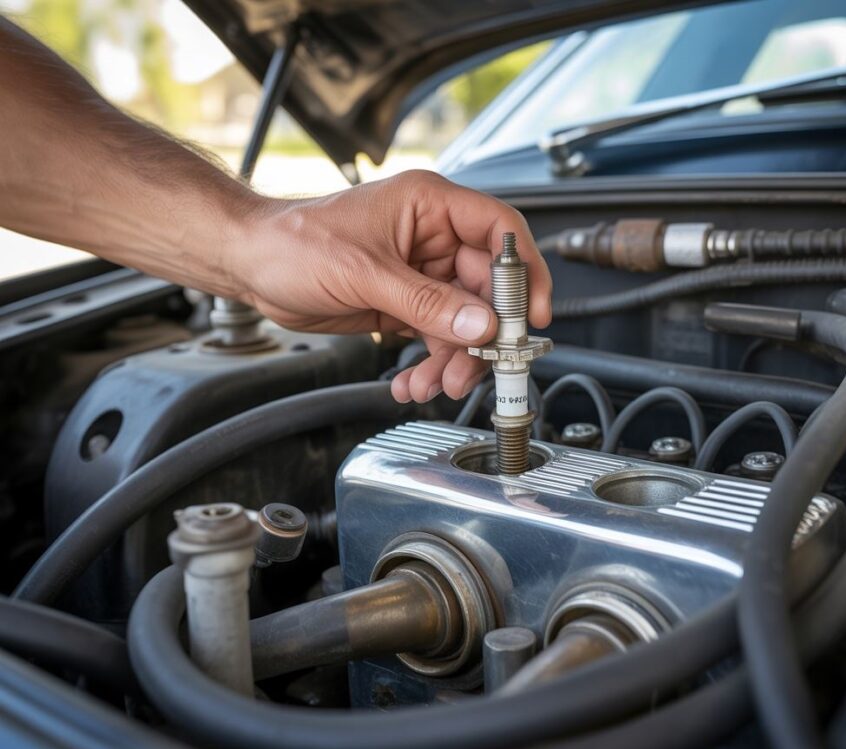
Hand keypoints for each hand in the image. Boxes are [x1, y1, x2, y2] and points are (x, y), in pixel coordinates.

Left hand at [238, 170, 551, 402]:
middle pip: (485, 288)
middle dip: (483, 333)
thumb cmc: (293, 242)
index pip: (500, 230)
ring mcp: (421, 273)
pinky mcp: (406, 304)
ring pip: (462, 321)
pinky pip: (436, 337)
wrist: (251, 266)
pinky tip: (413, 381)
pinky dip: (430, 364)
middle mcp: (433, 237)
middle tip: (479, 366)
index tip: (532, 313)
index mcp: (429, 205)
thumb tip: (479, 323)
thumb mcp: (364, 271)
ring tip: (435, 384)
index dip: (523, 270)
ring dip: (454, 358)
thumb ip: (426, 302)